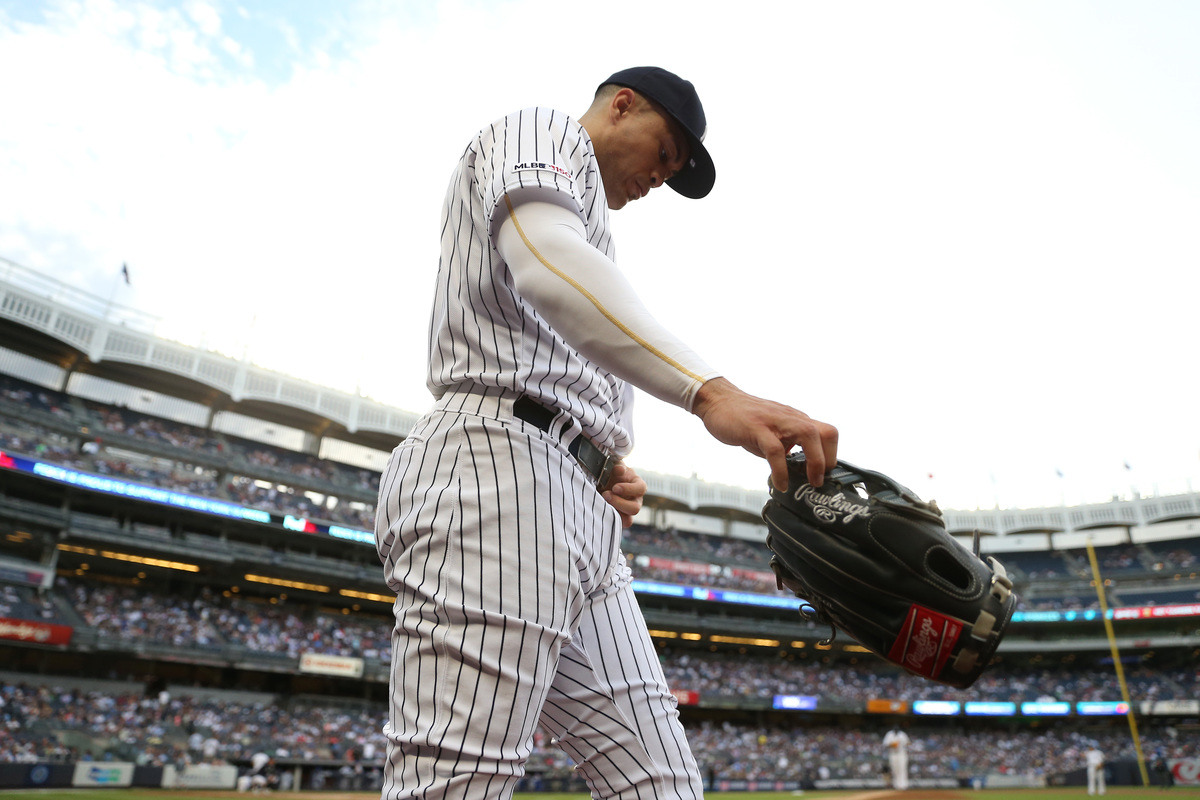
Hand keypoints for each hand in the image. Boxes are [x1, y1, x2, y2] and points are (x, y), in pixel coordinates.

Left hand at [602, 461, 645, 528]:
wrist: (599, 481)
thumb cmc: (610, 472)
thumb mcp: (613, 466)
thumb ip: (617, 467)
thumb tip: (620, 470)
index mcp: (637, 485)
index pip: (641, 489)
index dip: (628, 489)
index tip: (615, 487)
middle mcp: (636, 500)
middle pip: (635, 508)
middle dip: (619, 503)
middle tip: (605, 495)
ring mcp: (628, 511)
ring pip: (628, 520)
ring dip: (614, 512)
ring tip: (602, 503)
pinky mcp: (619, 518)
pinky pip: (617, 524)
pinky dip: (609, 519)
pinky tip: (600, 510)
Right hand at [692, 377, 837, 491]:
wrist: (718, 401)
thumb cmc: (743, 419)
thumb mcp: (770, 434)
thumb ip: (784, 449)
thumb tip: (794, 472)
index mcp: (796, 420)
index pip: (827, 434)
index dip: (831, 457)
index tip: (823, 477)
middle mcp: (790, 418)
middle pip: (826, 433)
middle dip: (828, 460)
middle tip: (819, 481)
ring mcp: (775, 421)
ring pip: (808, 435)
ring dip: (814, 463)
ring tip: (808, 483)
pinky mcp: (757, 428)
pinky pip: (775, 450)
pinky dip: (781, 470)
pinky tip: (779, 483)